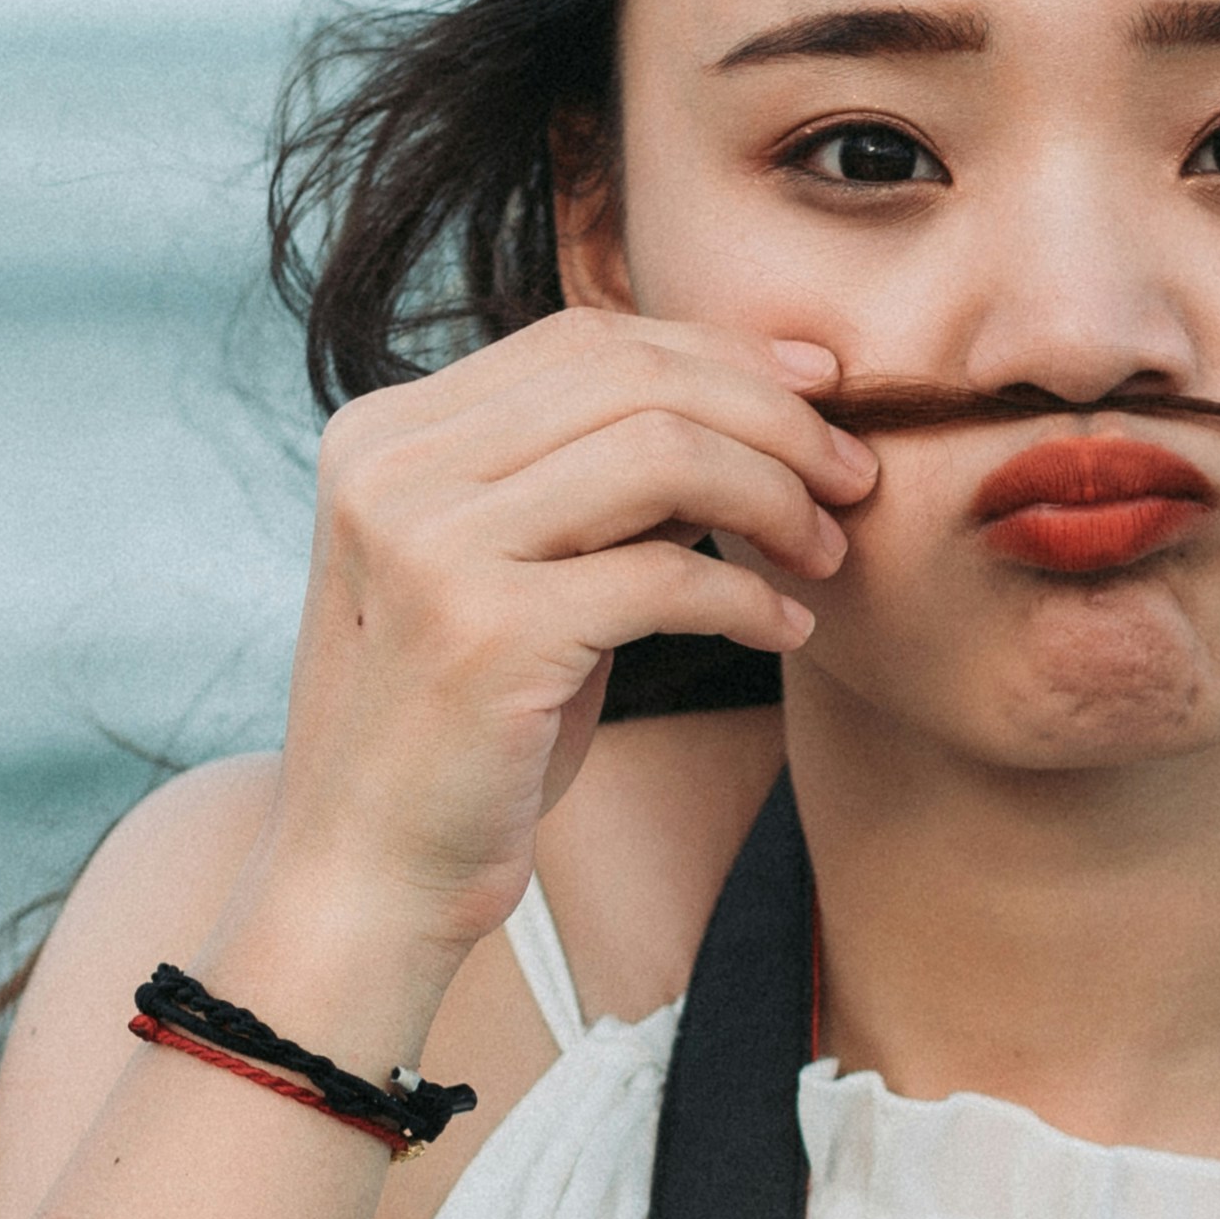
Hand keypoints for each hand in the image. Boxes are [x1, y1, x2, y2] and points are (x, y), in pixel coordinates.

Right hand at [232, 309, 866, 1030]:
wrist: (367, 878)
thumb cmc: (463, 733)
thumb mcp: (511, 573)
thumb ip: (590, 484)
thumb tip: (753, 407)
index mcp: (385, 433)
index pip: (583, 340)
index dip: (719, 351)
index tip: (821, 388)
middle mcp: (393, 467)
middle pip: (631, 378)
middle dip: (770, 417)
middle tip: (852, 478)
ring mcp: (430, 543)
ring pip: (660, 453)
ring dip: (774, 496)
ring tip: (825, 552)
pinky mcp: (485, 630)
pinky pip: (667, 574)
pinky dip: (750, 596)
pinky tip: (786, 629)